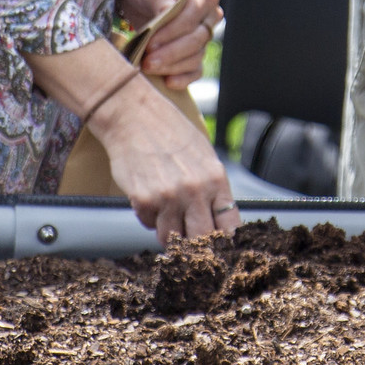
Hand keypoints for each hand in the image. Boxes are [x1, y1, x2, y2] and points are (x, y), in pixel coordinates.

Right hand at [95, 73, 240, 243]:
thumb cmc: (170, 132)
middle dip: (197, 244)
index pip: (230, 226)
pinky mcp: (143, 200)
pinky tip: (150, 196)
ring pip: (172, 239)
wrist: (134, 116)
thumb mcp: (204, 156)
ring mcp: (169, 198)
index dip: (225, 242)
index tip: (220, 248)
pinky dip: (149, 217)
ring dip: (169, 231)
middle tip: (190, 238)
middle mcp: (195, 191)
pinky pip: (148, 224)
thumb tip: (219, 220)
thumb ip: (213, 187)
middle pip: (202, 240)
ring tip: (167, 211)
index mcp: (216, 179)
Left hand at [117, 0, 221, 88]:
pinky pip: (194, 69)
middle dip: (171, 52)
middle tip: (147, 60)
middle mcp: (209, 16)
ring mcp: (202, 35)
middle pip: (197, 39)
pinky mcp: (191, 51)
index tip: (150, 40)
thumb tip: (168, 12)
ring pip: (195, 56)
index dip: (173, 31)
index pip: (194, 16)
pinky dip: (183, 77)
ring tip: (147, 67)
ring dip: (172, 65)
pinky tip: (168, 82)